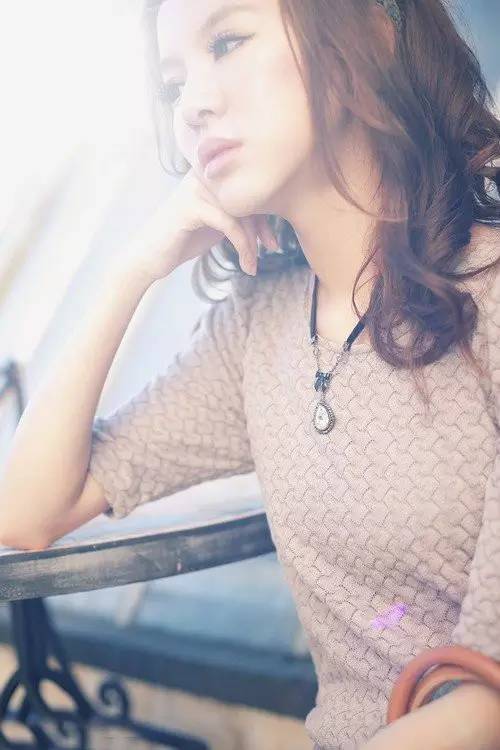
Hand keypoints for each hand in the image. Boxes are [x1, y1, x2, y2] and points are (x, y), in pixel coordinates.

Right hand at [123, 167, 278, 284]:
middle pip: (248, 196)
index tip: (272, 240)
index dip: (266, 214)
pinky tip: (245, 263)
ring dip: (252, 242)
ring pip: (241, 212)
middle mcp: (204, 176)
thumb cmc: (184, 240)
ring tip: (253, 264)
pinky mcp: (191, 207)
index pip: (249, 187)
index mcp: (211, 175)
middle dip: (263, 226)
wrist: (150, 257)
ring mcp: (196, 189)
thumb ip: (239, 211)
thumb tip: (274, 210)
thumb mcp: (218, 222)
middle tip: (272, 248)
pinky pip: (229, 223)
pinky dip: (242, 246)